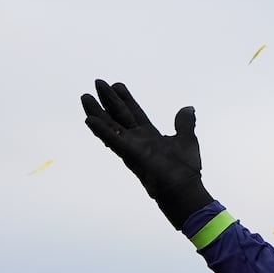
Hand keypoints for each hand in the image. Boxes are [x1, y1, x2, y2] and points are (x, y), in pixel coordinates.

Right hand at [80, 79, 213, 228]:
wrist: (184, 190)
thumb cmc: (186, 170)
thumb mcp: (187, 140)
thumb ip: (184, 124)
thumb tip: (189, 109)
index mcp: (150, 135)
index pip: (135, 113)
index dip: (126, 99)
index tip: (117, 85)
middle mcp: (138, 140)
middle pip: (120, 115)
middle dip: (109, 99)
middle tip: (98, 82)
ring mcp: (132, 147)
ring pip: (111, 125)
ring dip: (97, 112)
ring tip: (85, 97)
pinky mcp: (130, 154)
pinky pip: (113, 141)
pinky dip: (102, 131)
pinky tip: (89, 120)